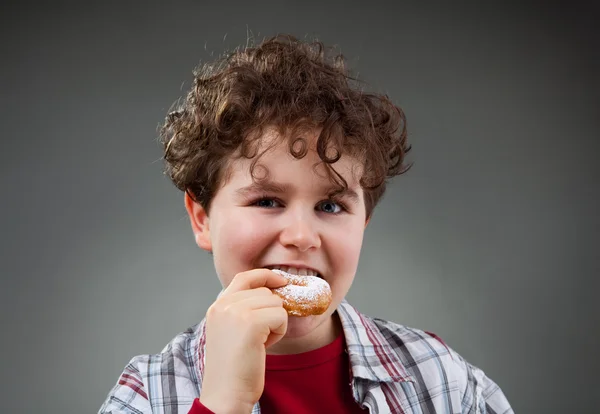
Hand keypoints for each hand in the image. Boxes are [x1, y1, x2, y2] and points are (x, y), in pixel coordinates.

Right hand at [199, 269, 288, 413]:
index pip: (245, 277)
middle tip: (260, 337)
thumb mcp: (231, 330)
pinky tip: (264, 346)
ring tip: (259, 343)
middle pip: (265, 292)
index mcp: (217, 306)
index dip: (265, 276)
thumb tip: (273, 292)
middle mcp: (224, 305)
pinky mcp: (251, 322)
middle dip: (271, 312)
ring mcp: (236, 312)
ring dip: (275, 323)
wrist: (226, 394)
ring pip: (276, 303)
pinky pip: (281, 316)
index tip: (281, 281)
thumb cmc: (233, 368)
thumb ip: (243, 309)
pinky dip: (279, 332)